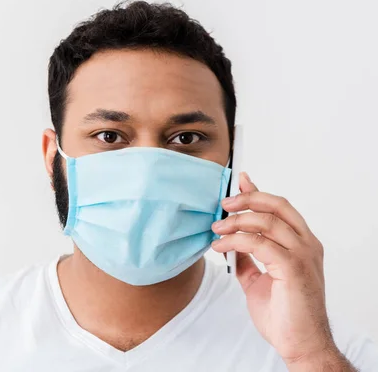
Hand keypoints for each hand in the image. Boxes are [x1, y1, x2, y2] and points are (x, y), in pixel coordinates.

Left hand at [210, 172, 352, 369]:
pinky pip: (259, 243)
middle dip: (247, 199)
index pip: (280, 208)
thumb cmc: (284, 314)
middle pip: (277, 205)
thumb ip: (248, 259)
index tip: (240, 180)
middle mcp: (306, 244)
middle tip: (223, 204)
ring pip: (266, 221)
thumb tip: (231, 242)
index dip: (258, 191)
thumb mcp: (258, 279)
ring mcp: (302, 255)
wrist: (299, 343)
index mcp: (302, 244)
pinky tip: (221, 246)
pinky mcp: (293, 268)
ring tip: (216, 230)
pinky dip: (236, 241)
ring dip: (236, 222)